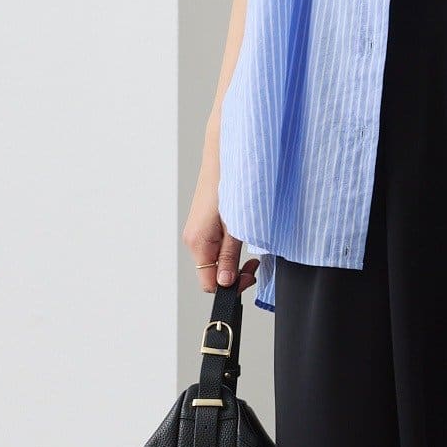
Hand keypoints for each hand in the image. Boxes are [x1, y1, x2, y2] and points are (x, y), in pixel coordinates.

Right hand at [183, 172, 259, 291]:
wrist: (225, 159)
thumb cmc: (230, 186)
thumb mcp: (236, 227)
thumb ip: (229, 257)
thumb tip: (225, 283)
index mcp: (198, 243)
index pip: (209, 284)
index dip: (230, 287)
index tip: (249, 276)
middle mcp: (193, 240)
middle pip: (210, 274)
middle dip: (233, 275)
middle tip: (254, 265)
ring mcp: (196, 234)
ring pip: (213, 262)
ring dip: (232, 262)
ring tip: (250, 253)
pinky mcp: (202, 227)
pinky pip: (213, 248)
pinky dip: (227, 251)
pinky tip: (239, 240)